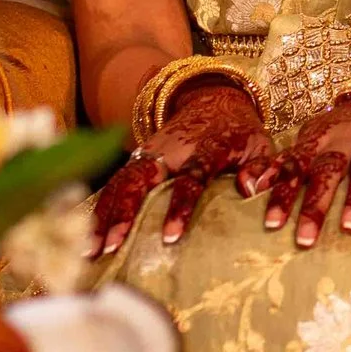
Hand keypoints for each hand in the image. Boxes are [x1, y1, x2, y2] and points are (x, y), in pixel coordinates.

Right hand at [90, 79, 273, 257]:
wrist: (215, 100)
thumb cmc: (240, 134)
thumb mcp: (260, 145)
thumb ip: (261, 167)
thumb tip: (251, 191)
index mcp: (207, 146)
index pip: (192, 177)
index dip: (180, 207)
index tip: (169, 237)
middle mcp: (172, 148)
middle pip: (142, 178)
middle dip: (124, 212)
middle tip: (110, 246)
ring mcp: (151, 151)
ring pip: (122, 181)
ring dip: (104, 214)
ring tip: (89, 251)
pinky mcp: (138, 157)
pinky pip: (115, 183)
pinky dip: (100, 208)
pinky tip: (89, 236)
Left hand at [261, 95, 350, 248]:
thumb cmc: (343, 130)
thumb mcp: (312, 139)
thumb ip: (284, 164)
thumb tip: (245, 187)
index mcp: (319, 140)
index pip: (296, 167)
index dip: (283, 194)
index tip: (272, 224)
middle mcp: (346, 140)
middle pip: (328, 171)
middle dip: (315, 206)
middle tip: (304, 240)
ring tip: (349, 228)